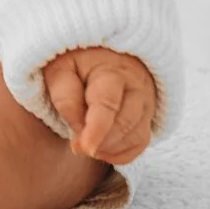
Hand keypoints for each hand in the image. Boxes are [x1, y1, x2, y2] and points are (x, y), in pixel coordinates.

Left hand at [43, 46, 155, 164]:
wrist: (103, 54)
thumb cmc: (77, 63)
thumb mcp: (61, 68)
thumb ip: (65, 95)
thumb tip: (79, 127)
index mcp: (111, 71)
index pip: (108, 103)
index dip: (97, 129)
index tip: (85, 147)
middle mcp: (136, 88)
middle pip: (125, 123)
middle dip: (100, 141)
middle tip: (76, 144)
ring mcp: (146, 104)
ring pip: (135, 136)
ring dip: (109, 148)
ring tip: (85, 143)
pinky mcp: (148, 118)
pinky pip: (140, 145)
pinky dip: (120, 154)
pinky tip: (101, 148)